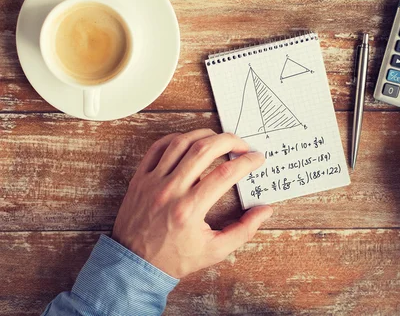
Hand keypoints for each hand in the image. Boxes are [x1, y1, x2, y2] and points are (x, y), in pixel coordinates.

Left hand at [112, 129, 272, 277]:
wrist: (134, 265)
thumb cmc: (174, 258)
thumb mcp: (214, 251)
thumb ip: (244, 230)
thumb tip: (265, 210)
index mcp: (190, 210)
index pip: (225, 174)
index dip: (246, 162)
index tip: (257, 159)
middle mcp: (170, 191)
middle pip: (204, 150)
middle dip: (229, 141)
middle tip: (242, 145)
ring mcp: (152, 182)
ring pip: (181, 143)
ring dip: (205, 135)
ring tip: (220, 140)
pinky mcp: (140, 178)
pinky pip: (158, 148)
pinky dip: (177, 138)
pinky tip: (191, 141)